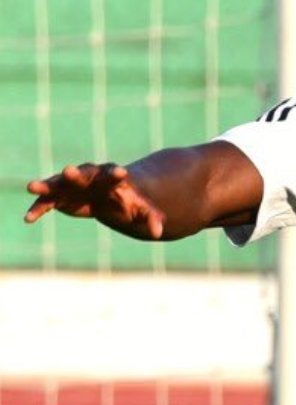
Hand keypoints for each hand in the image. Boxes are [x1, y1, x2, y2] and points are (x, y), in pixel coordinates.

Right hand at [25, 163, 165, 238]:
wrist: (113, 198)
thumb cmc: (129, 202)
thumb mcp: (142, 210)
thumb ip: (150, 218)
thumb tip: (159, 233)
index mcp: (113, 179)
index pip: (114, 174)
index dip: (116, 174)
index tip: (120, 172)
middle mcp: (91, 177)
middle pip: (83, 174)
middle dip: (75, 174)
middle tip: (68, 171)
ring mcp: (74, 185)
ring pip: (59, 183)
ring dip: (47, 184)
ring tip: (31, 187)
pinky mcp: (60, 196)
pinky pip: (47, 201)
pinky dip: (39, 208)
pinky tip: (29, 219)